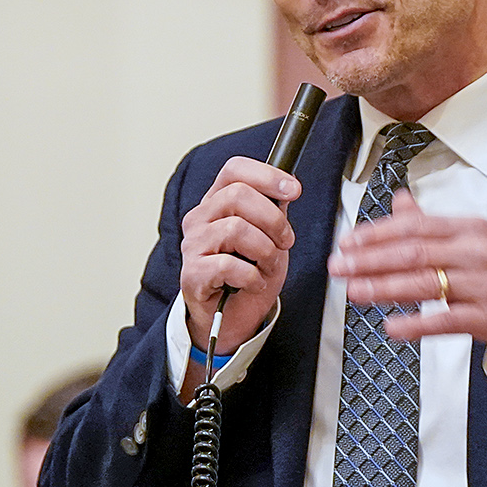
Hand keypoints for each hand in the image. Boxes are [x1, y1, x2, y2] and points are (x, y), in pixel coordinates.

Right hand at [181, 156, 298, 356]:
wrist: (231, 316)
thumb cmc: (247, 274)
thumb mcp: (268, 236)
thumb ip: (273, 210)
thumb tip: (286, 187)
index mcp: (217, 203)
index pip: (234, 170)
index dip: (266, 175)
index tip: (293, 190)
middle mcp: (200, 219)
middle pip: (238, 195)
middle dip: (273, 220)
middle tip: (284, 241)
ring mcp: (193, 245)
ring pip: (235, 228)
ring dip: (264, 250)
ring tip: (267, 265)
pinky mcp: (192, 273)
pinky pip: (228, 265)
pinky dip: (252, 277)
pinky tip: (254, 283)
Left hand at [328, 191, 486, 353]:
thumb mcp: (476, 236)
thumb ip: (432, 223)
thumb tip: (397, 201)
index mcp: (469, 229)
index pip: (415, 227)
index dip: (377, 234)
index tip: (348, 242)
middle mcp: (474, 253)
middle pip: (413, 253)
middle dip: (371, 259)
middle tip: (340, 266)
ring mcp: (481, 285)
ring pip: (424, 284)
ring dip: (384, 287)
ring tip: (355, 291)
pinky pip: (445, 321)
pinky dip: (416, 324)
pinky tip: (392, 327)